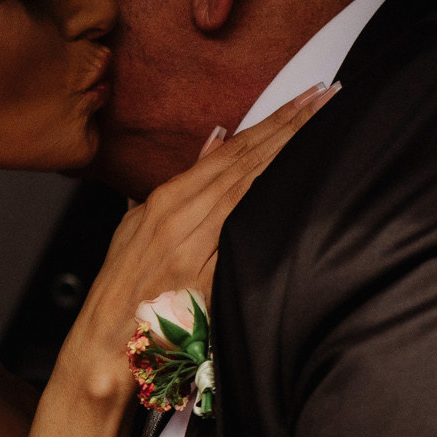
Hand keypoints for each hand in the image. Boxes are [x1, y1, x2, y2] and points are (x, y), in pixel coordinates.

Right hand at [62, 82, 337, 389]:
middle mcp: (182, 214)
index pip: (230, 149)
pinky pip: (246, 229)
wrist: (108, 343)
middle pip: (248, 159)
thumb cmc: (124, 289)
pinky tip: (301, 179)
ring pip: (252, 184)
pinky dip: (273, 199)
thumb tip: (214, 139)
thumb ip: (179, 183)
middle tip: (329, 94)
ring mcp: (196, 243)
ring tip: (324, 119)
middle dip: (291, 123)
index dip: (270, 120)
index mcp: (166, 199)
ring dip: (291, 150)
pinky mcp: (207, 274)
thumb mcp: (138, 226)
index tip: (305, 97)